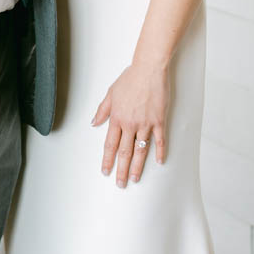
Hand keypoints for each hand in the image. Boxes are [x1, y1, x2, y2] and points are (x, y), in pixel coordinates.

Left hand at [92, 62, 168, 187]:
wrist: (148, 69)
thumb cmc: (130, 78)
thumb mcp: (111, 93)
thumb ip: (102, 110)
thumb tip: (94, 123)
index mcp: (117, 118)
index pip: (110, 144)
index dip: (107, 159)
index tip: (105, 171)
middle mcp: (130, 124)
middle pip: (124, 152)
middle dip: (121, 169)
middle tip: (120, 184)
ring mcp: (145, 123)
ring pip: (140, 150)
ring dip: (137, 166)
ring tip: (135, 179)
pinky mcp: (159, 120)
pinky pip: (159, 140)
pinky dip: (160, 152)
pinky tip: (158, 162)